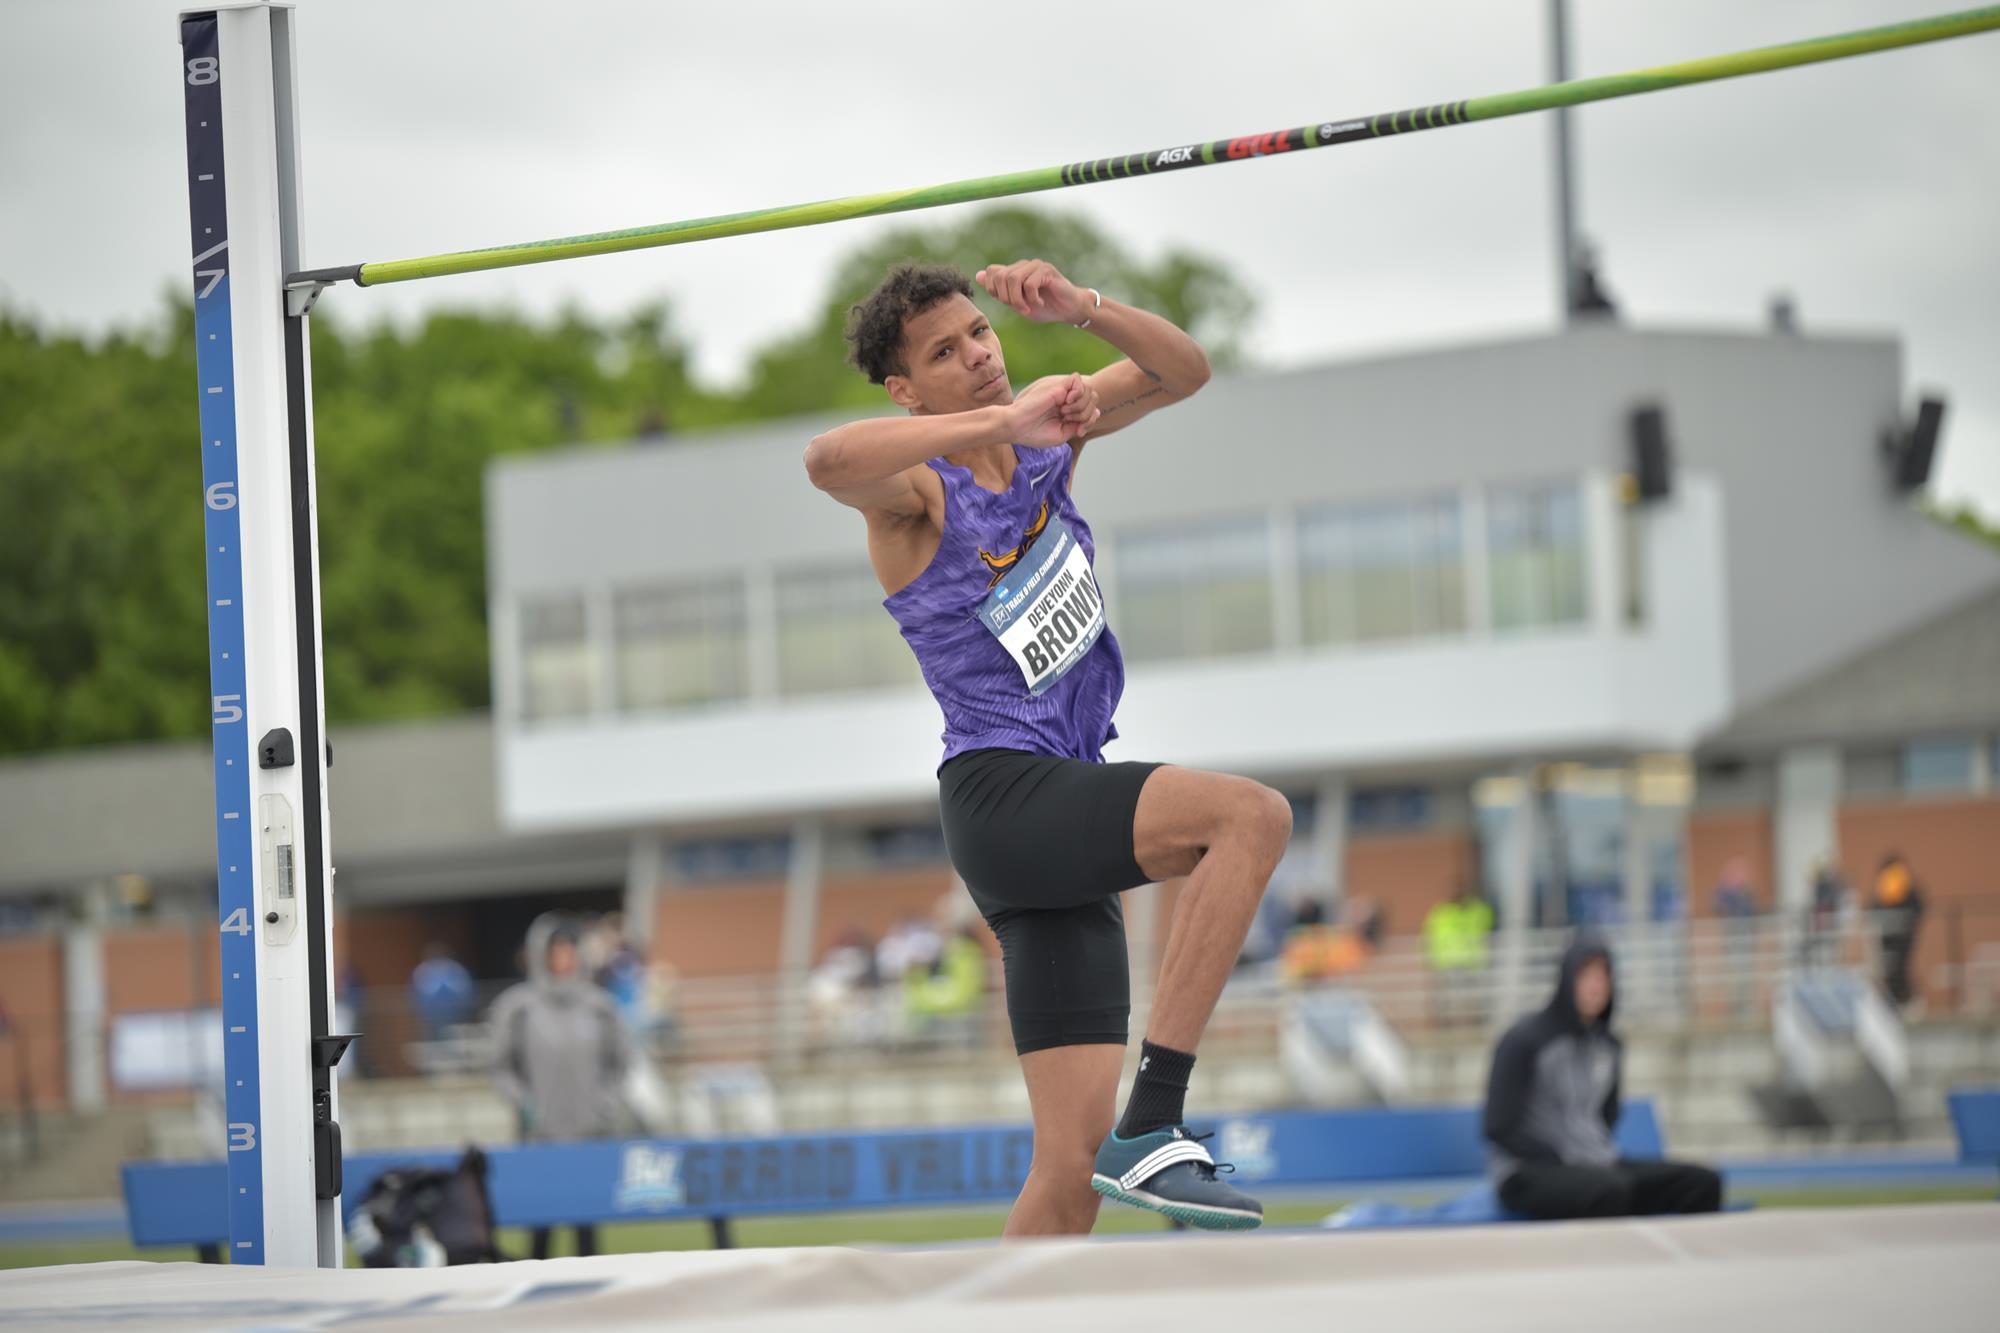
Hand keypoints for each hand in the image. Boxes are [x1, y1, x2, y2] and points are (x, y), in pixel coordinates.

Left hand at [975, 259, 1091, 324]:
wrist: (1069, 310)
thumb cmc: (1045, 307)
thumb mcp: (1017, 303)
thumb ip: (999, 291)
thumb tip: (978, 275)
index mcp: (1015, 271)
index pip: (992, 272)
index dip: (994, 289)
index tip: (1006, 303)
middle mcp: (1024, 265)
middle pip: (1001, 276)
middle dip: (1006, 298)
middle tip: (1020, 309)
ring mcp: (1036, 266)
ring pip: (1013, 279)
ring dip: (1018, 299)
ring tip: (1028, 308)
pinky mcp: (1047, 271)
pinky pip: (1029, 284)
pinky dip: (1032, 298)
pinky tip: (1040, 303)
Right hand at [1004, 373, 1099, 445]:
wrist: (1016, 427)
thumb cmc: (1035, 433)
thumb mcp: (1063, 434)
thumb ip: (1080, 424)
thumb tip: (1097, 412)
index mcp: (1068, 411)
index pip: (1093, 409)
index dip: (1091, 420)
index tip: (1079, 432)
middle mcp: (1067, 400)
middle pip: (1094, 398)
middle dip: (1088, 413)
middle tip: (1071, 421)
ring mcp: (1063, 392)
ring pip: (1089, 389)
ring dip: (1082, 405)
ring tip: (1065, 413)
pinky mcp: (1057, 386)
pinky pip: (1079, 381)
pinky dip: (1077, 394)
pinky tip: (1065, 404)